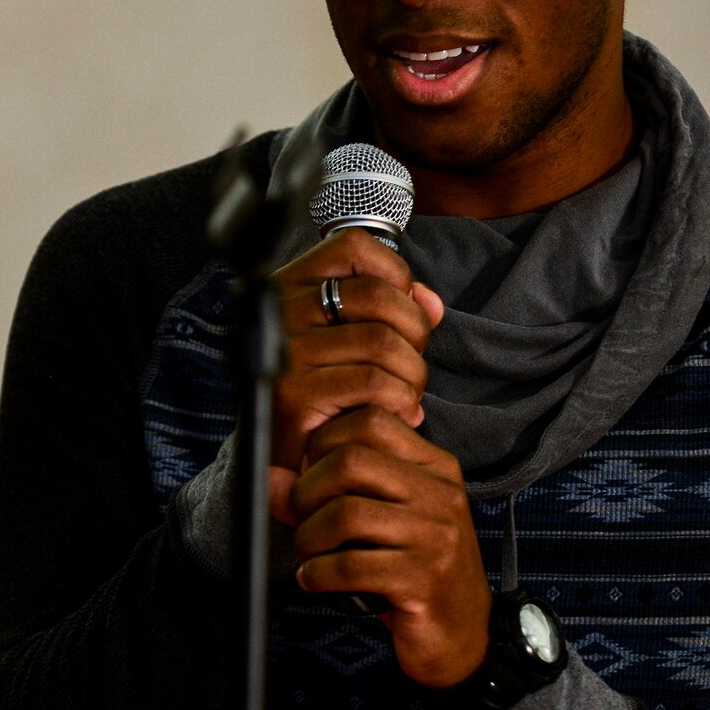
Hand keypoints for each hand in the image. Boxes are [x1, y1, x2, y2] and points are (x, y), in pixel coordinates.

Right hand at [267, 228, 444, 492]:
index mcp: (289, 287)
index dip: (395, 275)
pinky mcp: (293, 395)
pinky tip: (395, 415)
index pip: (353, 247)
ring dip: (412, 375)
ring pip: (383, 341)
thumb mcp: (352, 343)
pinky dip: (401, 401)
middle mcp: (280, 312)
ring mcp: (283, 353)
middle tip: (409, 365)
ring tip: (404, 396)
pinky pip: (375, 382)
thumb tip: (429, 301)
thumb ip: (392, 313)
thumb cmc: (326, 397)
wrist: (282, 462)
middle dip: (414, 332)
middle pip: (377, 295)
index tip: (400, 313)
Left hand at [286, 407, 490, 688]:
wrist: (462, 635)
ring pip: (346, 513)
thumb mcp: (377, 522)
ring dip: (309, 536)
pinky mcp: (424, 579)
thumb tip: (268, 478)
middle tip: (301, 518)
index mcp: (434, 467)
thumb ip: (323, 494)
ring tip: (307, 554)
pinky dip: (318, 573)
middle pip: (350, 461)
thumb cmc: (412, 570)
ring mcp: (436, 535)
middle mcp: (440, 493)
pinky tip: (313, 580)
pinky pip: (351, 565)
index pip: (371, 421)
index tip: (310, 475)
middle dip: (307, 490)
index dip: (324, 443)